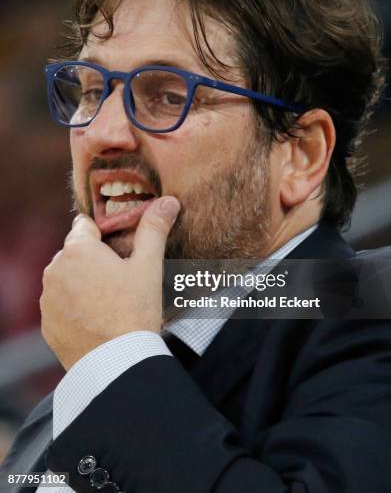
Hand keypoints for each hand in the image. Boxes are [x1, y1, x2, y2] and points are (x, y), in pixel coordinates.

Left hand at [40, 196, 179, 369]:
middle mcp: (55, 270)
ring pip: (67, 279)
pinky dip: (75, 307)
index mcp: (78, 250)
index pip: (85, 226)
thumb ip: (154, 229)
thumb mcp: (148, 266)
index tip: (120, 249)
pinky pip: (62, 305)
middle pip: (76, 253)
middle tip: (121, 279)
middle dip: (94, 260)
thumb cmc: (134, 311)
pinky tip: (98, 319)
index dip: (105, 234)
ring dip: (83, 283)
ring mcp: (48, 299)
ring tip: (111, 302)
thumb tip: (168, 201)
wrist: (116, 363)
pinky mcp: (47, 323)